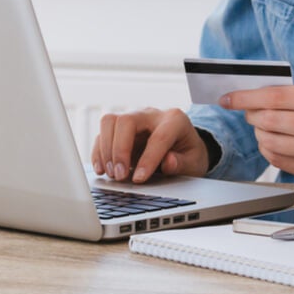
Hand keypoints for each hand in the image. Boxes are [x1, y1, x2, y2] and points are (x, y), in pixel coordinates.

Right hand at [91, 108, 209, 183]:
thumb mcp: (194, 162)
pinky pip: (102, 134)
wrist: (183, 146)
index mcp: (175, 120)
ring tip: (112, 174)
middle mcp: (151, 114)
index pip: (158, 136)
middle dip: (120, 150)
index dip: (148, 159)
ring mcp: (134, 119)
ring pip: (109, 122)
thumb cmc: (188, 153)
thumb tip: (168, 162)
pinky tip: (102, 169)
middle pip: (126, 121)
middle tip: (120, 176)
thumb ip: (182, 163)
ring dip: (106, 150)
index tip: (139, 179)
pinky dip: (99, 152)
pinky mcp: (120, 129)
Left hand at [220, 86, 293, 190]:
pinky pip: (280, 161)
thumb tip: (256, 96)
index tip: (230, 98)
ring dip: (259, 135)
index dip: (247, 97)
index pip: (277, 96)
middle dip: (251, 116)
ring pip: (272, 142)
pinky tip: (272, 145)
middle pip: (271, 119)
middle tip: (249, 114)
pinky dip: (268, 151)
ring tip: (263, 130)